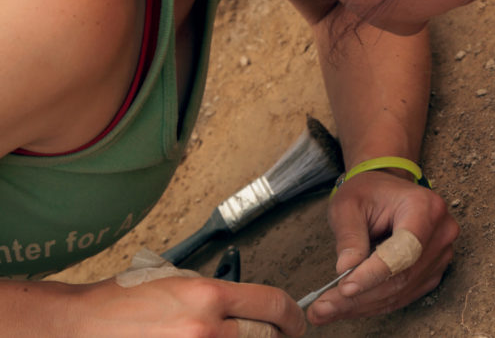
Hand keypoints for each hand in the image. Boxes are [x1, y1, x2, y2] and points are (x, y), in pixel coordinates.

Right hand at [29, 274, 306, 336]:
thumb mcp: (177, 281)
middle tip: (278, 337)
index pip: (274, 304)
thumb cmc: (123, 302)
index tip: (295, 322)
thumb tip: (251, 309)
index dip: (292, 316)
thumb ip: (217, 296)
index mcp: (207, 296)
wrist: (79, 327)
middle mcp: (205, 329)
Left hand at [308, 170, 458, 322]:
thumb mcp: (348, 205)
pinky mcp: (432, 271)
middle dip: (360, 296)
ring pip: (401, 290)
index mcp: (424, 207)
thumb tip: (346, 271)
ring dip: (362, 305)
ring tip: (326, 311)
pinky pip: (404, 295)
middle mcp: (440, 232)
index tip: (344, 288)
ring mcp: (441, 254)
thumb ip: (349, 236)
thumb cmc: (367, 192)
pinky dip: (374, 304)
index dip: (374, 273)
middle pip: (402, 275)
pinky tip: (347, 306)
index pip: (403, 249)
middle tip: (322, 309)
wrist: (385, 190)